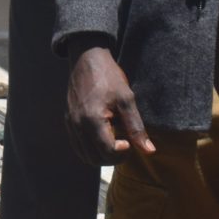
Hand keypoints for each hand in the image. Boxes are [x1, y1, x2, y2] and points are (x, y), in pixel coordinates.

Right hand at [65, 44, 153, 164]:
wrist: (86, 60)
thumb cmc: (109, 77)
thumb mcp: (127, 99)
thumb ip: (136, 127)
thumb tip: (149, 151)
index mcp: (92, 119)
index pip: (108, 152)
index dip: (123, 153)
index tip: (130, 141)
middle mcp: (77, 125)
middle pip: (95, 159)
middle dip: (113, 158)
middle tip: (126, 145)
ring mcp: (70, 124)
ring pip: (85, 156)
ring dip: (101, 156)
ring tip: (115, 142)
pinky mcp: (68, 122)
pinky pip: (78, 146)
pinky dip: (91, 150)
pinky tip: (103, 138)